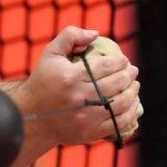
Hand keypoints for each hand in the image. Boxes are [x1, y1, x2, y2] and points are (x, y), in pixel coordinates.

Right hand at [18, 26, 140, 145]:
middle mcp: (79, 97)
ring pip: (122, 102)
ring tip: (134, 85)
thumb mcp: (50, 54)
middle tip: (132, 71)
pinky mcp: (90, 132)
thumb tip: (95, 34)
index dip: (120, 61)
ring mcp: (86, 116)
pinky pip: (120, 122)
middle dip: (129, 74)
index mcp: (70, 77)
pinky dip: (131, 112)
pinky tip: (132, 104)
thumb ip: (70, 36)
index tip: (123, 60)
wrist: (32, 116)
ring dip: (133, 92)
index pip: (107, 65)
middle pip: (117, 83)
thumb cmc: (42, 82)